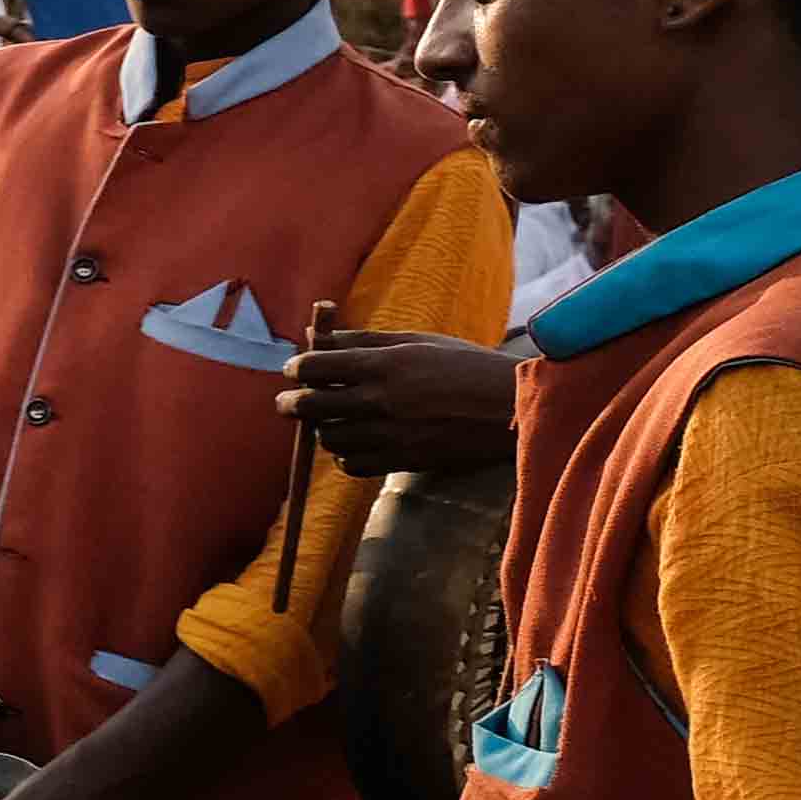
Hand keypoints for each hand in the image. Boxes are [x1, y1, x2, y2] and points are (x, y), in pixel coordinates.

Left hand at [282, 326, 520, 480]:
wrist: (513, 408)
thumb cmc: (467, 366)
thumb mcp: (418, 341)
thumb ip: (365, 340)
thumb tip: (317, 334)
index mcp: (385, 365)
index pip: (316, 366)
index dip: (297, 368)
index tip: (294, 369)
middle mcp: (382, 401)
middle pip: (311, 406)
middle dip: (292, 403)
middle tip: (288, 401)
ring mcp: (392, 434)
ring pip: (329, 438)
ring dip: (323, 428)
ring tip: (330, 420)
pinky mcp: (403, 461)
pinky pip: (353, 465)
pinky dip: (346, 455)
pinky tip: (356, 442)